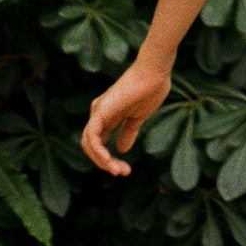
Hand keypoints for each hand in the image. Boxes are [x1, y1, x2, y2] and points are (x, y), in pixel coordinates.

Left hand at [81, 54, 171, 177]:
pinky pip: (93, 138)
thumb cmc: (151, 88)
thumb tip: (121, 150)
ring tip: (119, 170)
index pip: (100, 143)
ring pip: (90, 145)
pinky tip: (110, 160)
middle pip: (92, 147)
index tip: (126, 170)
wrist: (155, 72)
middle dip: (105, 163)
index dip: (109, 159)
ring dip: (103, 162)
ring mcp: (98, 112)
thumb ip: (128, 131)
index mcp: (108, 115)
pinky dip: (99, 152)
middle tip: (123, 173)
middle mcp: (99, 113)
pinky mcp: (100, 111)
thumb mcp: (139, 116)